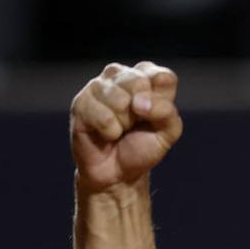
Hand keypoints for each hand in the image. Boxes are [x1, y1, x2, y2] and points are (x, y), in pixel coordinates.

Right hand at [70, 61, 182, 191]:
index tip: (155, 116)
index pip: (163, 77)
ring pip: (119, 99)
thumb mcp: (168, 133)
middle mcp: (121, 76)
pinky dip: (110, 131)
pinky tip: (107, 134)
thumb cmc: (143, 147)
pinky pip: (102, 115)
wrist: (118, 172)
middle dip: (142, 113)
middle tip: (135, 125)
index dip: (162, 101)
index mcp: (147, 79)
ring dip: (124, 123)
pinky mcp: (81, 102)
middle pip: (139, 82)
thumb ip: (166, 112)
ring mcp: (98, 86)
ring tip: (120, 129)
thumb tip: (140, 102)